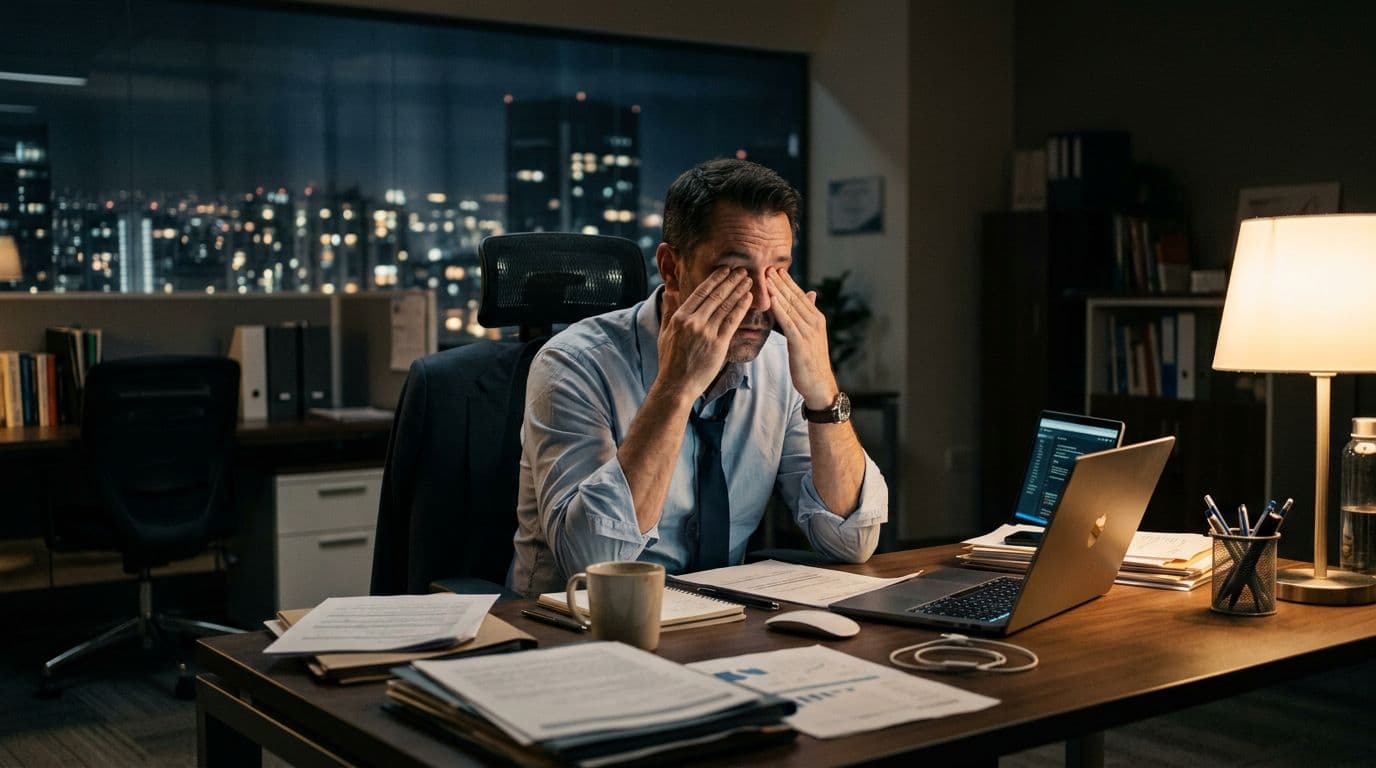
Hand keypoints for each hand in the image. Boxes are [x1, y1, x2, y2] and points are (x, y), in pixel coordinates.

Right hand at [657, 267, 753, 399]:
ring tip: (748, 280)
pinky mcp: (718, 345)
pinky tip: (748, 298)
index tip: (725, 270)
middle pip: (716, 295)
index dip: (715, 279)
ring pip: (726, 306)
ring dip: (738, 290)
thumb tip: (668, 292)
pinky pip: (732, 322)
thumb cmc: (670, 361)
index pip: (700, 292)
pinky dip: (741, 308)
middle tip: (742, 270)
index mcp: (680, 317)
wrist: (677, 385)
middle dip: (730, 280)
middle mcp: (693, 322)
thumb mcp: (664, 333)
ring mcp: (706, 333)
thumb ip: (668, 311)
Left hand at [767, 268, 837, 408]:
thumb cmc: (812, 360)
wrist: (819, 384)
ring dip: (777, 290)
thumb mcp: (812, 334)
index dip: (787, 281)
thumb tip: (811, 293)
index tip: (775, 268)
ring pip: (790, 306)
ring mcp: (808, 331)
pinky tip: (771, 299)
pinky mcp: (800, 342)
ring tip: (765, 277)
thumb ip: (809, 313)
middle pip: (794, 297)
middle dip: (780, 281)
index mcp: (816, 318)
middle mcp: (814, 321)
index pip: (799, 295)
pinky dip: (779, 309)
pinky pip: (788, 322)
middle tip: (767, 266)